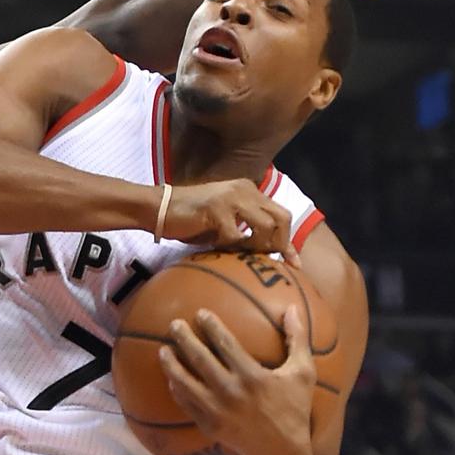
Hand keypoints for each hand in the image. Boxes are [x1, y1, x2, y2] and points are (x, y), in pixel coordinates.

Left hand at [159, 306, 314, 454]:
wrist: (281, 452)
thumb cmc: (294, 409)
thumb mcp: (303, 372)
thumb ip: (298, 338)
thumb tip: (292, 307)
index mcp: (252, 376)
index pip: (225, 344)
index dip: (211, 326)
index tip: (200, 313)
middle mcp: (231, 392)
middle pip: (200, 359)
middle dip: (184, 339)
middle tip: (174, 324)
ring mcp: (217, 411)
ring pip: (187, 383)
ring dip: (172, 365)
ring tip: (163, 350)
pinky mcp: (209, 425)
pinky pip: (187, 404)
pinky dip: (177, 390)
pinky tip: (171, 378)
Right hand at [160, 179, 300, 266]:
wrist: (159, 208)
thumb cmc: (191, 219)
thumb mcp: (225, 222)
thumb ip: (246, 230)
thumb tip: (270, 255)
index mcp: (249, 191)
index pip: (281, 214)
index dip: (288, 241)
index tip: (294, 264)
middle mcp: (245, 190)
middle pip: (282, 218)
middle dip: (281, 244)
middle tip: (269, 260)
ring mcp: (231, 198)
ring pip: (265, 226)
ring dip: (258, 246)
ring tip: (242, 253)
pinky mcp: (216, 209)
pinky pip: (236, 236)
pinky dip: (231, 247)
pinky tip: (218, 247)